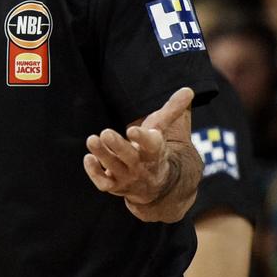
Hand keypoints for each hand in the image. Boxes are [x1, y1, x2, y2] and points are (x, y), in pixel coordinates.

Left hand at [83, 87, 197, 220]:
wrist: (156, 187)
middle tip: (105, 133)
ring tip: (92, 139)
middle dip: (118, 147)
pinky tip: (88, 158)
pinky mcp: (114, 185)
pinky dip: (94, 172)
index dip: (143, 139)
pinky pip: (103, 183)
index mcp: (155, 152)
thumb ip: (172, 110)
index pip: (152, 146)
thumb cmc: (154, 150)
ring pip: (114, 169)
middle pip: (130, 158)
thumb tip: (189, 90)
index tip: (132, 129)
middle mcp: (141, 166)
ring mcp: (127, 177)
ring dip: (102, 155)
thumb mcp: (161, 130)